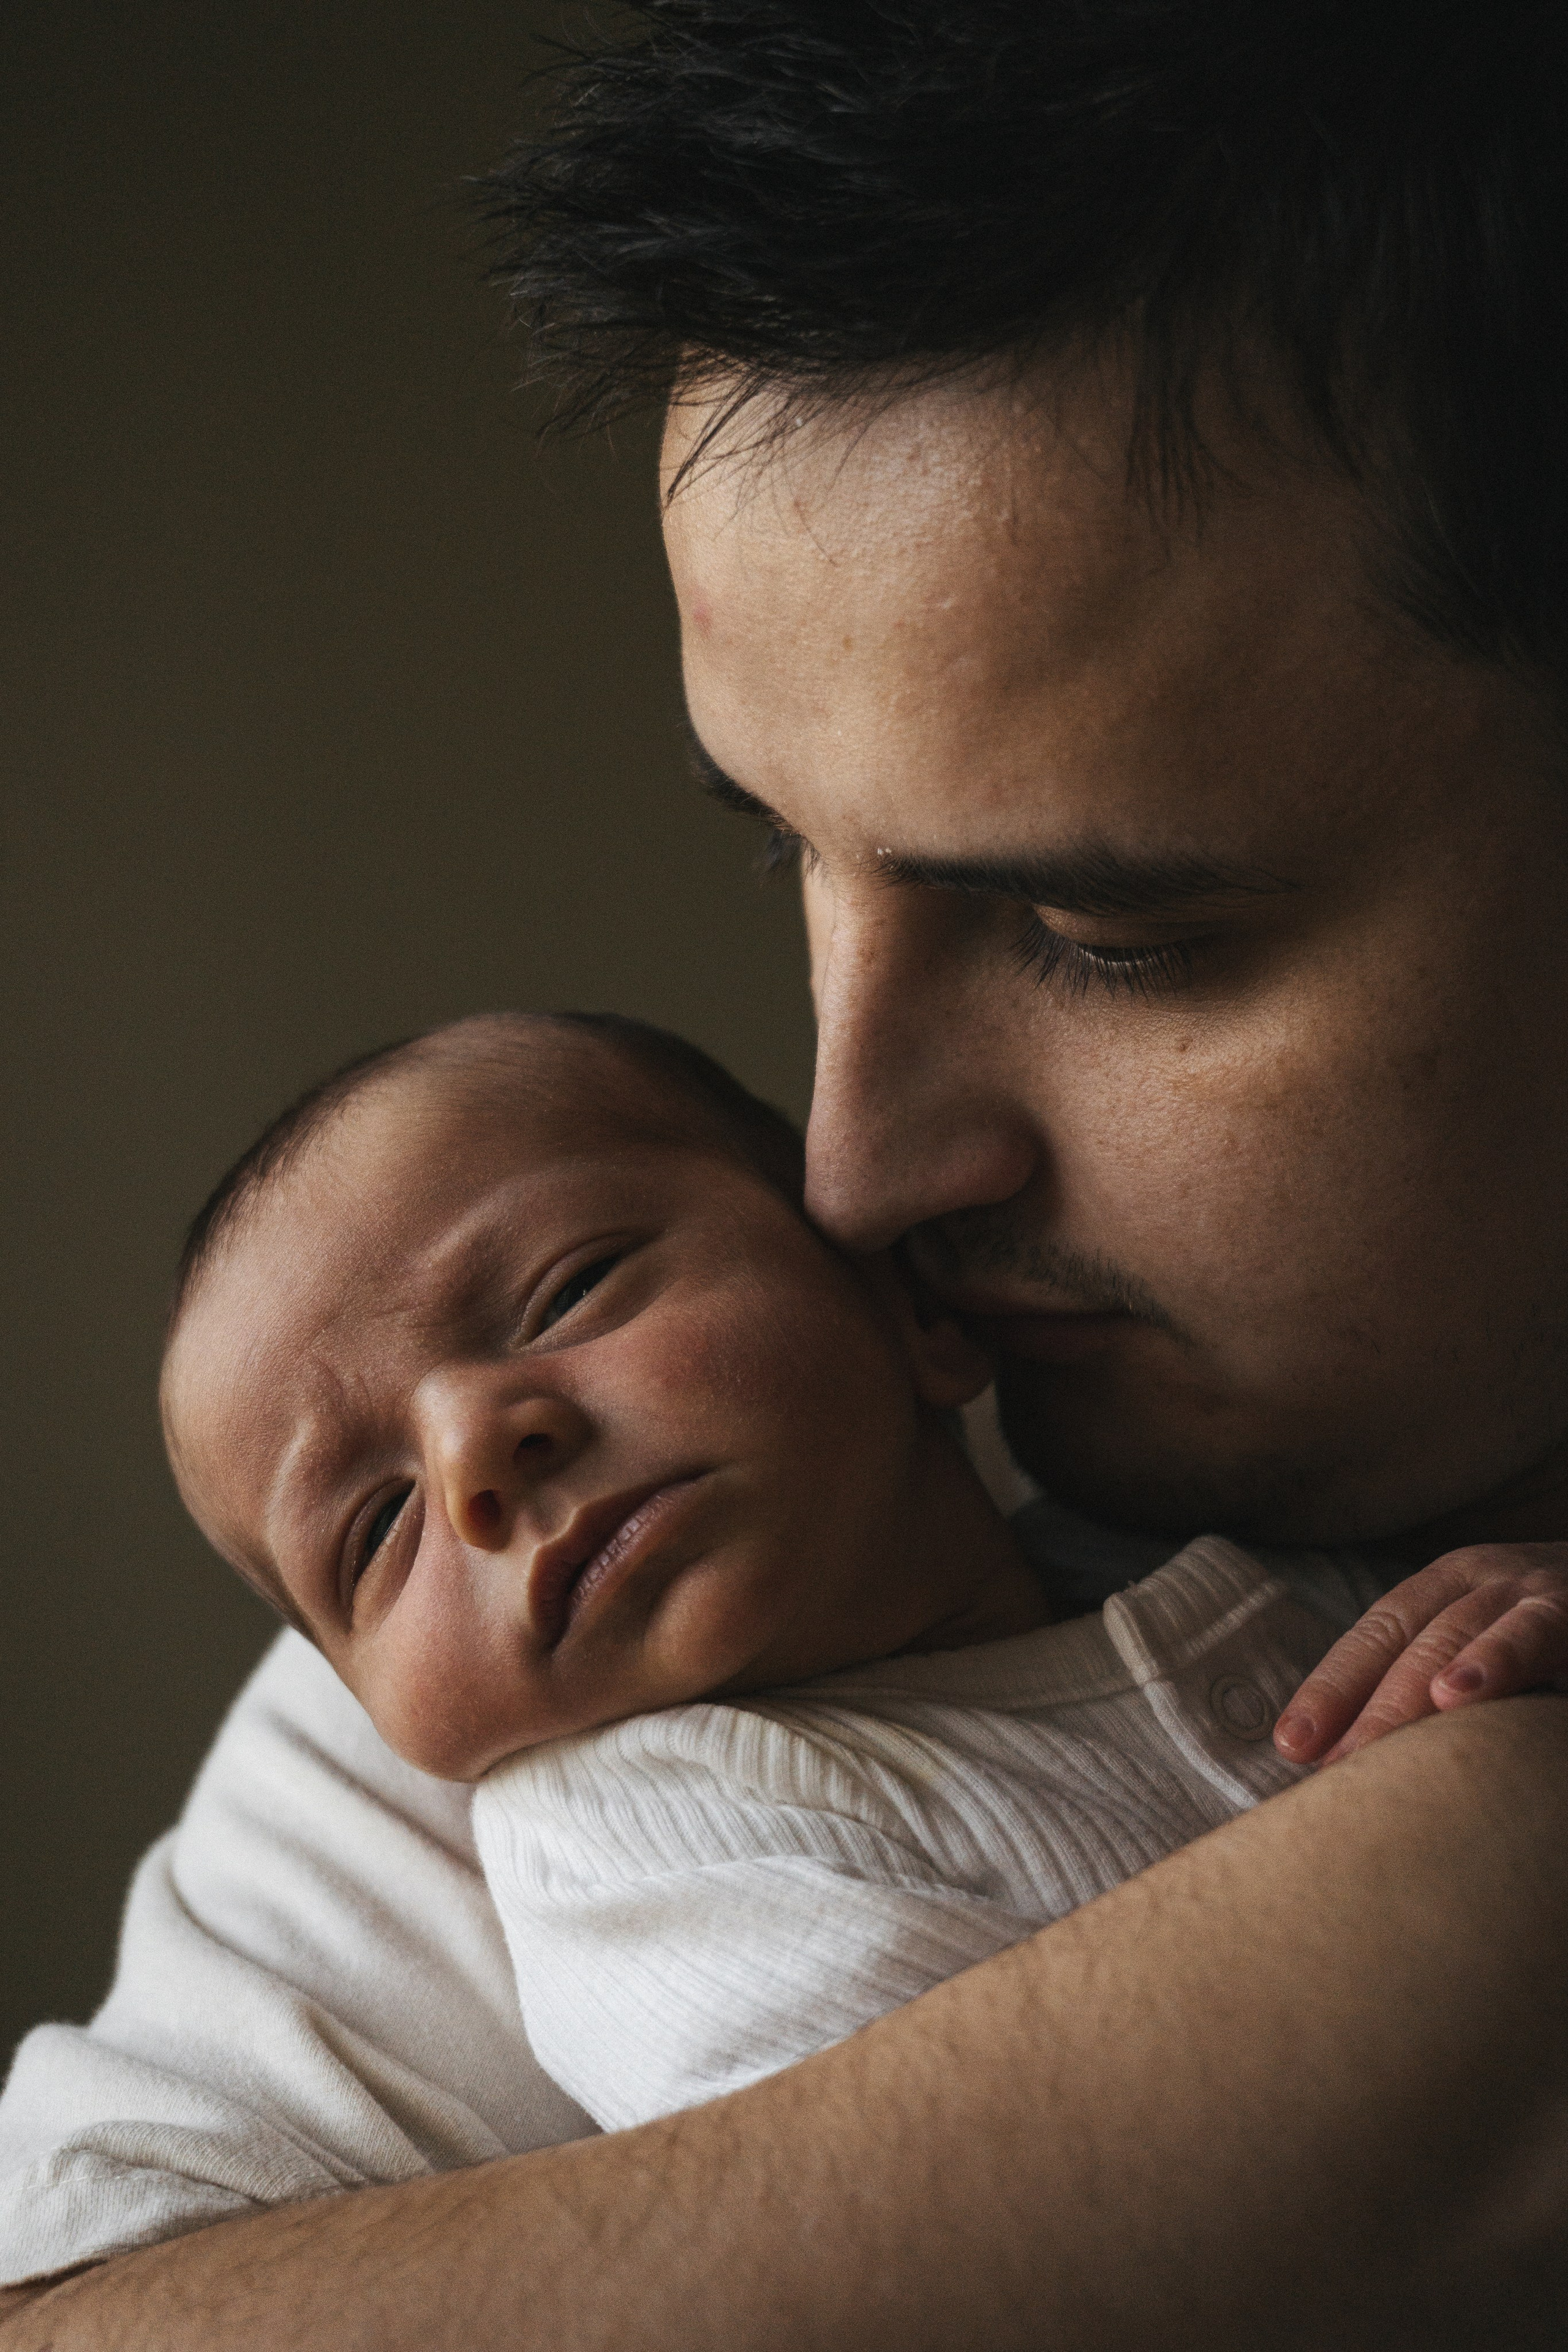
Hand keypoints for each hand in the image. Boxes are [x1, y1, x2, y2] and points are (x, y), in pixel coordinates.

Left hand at [1273, 1544, 1567, 1765]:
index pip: (1375, 1635)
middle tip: (1330, 1769)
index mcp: (1448, 1585)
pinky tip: (1463, 1693)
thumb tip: (1352, 1760)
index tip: (1290, 1744)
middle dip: (1365, 1703)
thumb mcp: (1489, 1648)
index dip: (1332, 1686)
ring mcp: (1538, 1589)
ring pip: (1464, 1632)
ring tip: (1379, 1738)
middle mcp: (1487, 1577)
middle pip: (1409, 1639)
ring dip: (1421, 1684)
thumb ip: (1433, 1689)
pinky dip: (1498, 1660)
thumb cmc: (1550, 1636)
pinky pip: (1538, 1632)